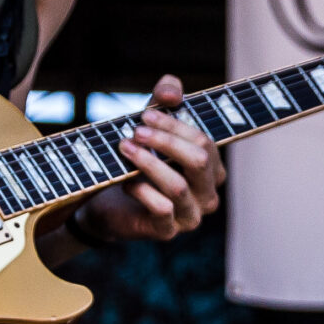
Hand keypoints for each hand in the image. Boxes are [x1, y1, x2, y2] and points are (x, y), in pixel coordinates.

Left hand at [78, 73, 225, 242]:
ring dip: (148, 162)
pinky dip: (141, 190)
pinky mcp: (167, 231)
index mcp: (212, 169)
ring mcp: (190, 216)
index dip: (175, 125)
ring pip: (178, 186)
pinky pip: (161, 209)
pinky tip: (125, 182)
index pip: (205, 142)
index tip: (145, 114)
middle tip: (135, 131)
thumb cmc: (139, 160)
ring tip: (124, 148)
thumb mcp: (152, 124)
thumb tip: (172, 92)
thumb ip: (165, 98)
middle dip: (164, 141)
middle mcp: (208, 194)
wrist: (111, 203)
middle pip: (198, 161)